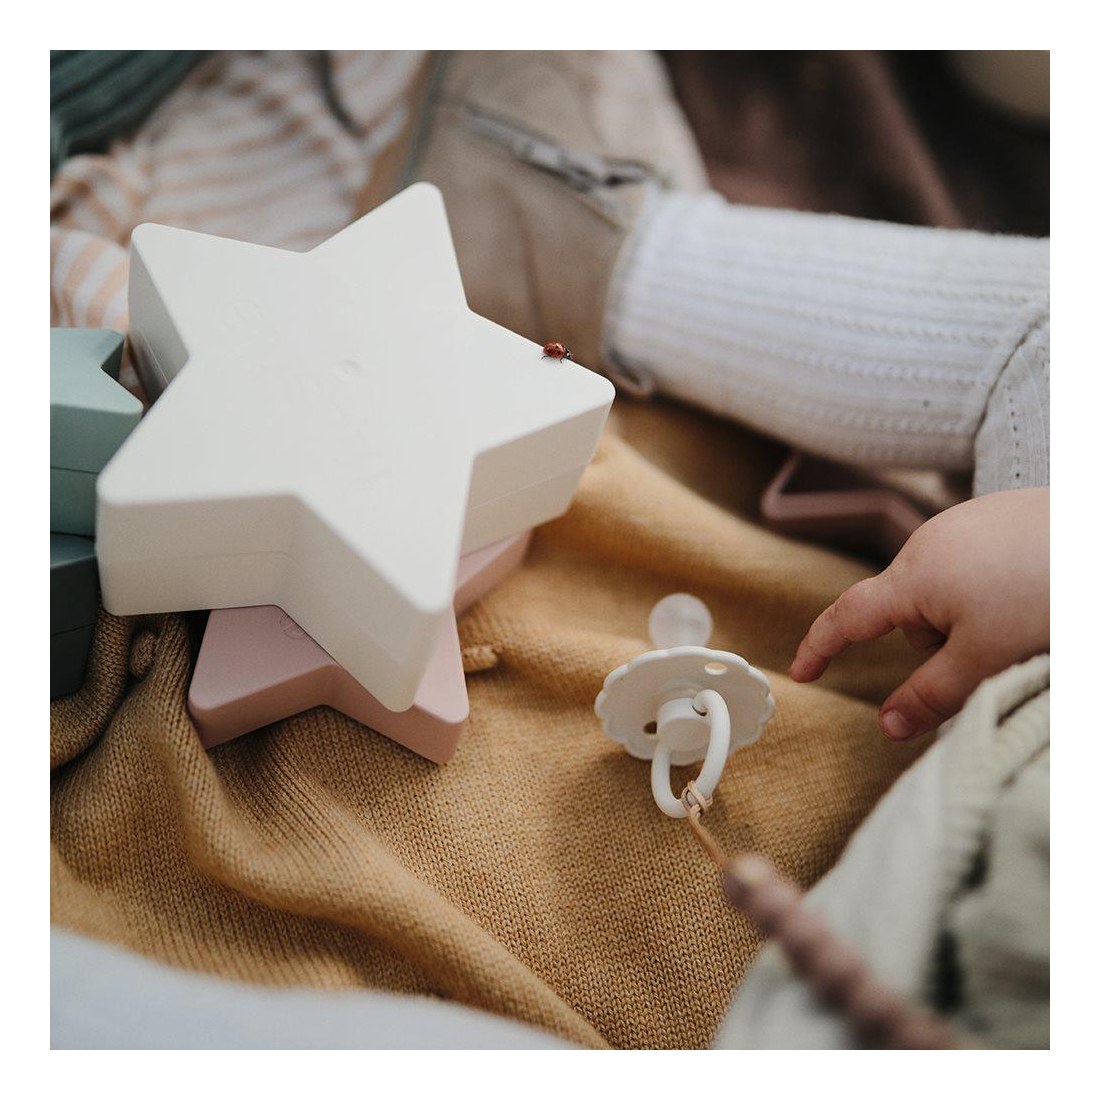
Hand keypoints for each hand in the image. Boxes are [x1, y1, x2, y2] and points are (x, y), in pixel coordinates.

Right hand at [789, 488, 1048, 740]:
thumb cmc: (1047, 593)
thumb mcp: (986, 659)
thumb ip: (931, 695)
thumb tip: (887, 728)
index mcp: (913, 576)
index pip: (847, 617)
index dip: (820, 647)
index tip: (801, 673)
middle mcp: (928, 541)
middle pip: (908, 611)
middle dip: (936, 643)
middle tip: (992, 655)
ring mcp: (964, 522)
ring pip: (945, 591)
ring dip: (968, 618)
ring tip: (1023, 619)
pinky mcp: (999, 513)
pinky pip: (974, 564)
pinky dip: (992, 589)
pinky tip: (1033, 590)